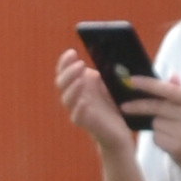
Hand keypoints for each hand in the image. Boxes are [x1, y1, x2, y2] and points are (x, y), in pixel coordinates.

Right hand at [54, 45, 141, 161]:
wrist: (119, 128)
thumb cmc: (113, 103)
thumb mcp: (109, 82)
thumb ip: (103, 71)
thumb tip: (105, 53)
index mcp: (77, 83)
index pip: (63, 71)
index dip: (65, 62)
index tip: (72, 52)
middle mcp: (74, 96)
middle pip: (61, 83)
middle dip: (69, 72)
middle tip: (81, 64)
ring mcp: (78, 109)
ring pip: (66, 99)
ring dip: (72, 88)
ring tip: (80, 80)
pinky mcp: (85, 123)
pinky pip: (76, 116)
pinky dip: (78, 109)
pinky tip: (83, 102)